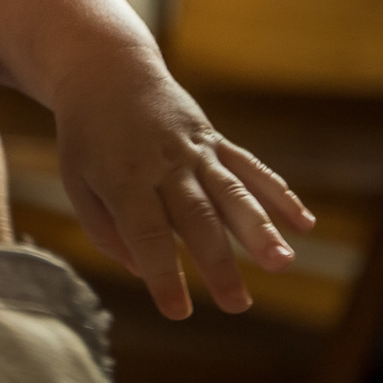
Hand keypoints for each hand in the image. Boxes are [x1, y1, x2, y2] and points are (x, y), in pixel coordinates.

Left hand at [51, 62, 313, 319]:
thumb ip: (106, 230)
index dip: (163, 273)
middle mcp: (164, 163)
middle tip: (238, 305)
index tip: (178, 312)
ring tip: (282, 262)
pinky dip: (279, 194)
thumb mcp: (78, 181)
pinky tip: (304, 224)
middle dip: (218, 263)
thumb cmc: (87, 136)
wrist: (107, 70)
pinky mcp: (214, 140)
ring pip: (232, 191)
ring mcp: (194, 149)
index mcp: (124, 178)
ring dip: (260, 228)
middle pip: (197, 217)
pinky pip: (250, 167)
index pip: (147, 234)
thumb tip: (142, 270)